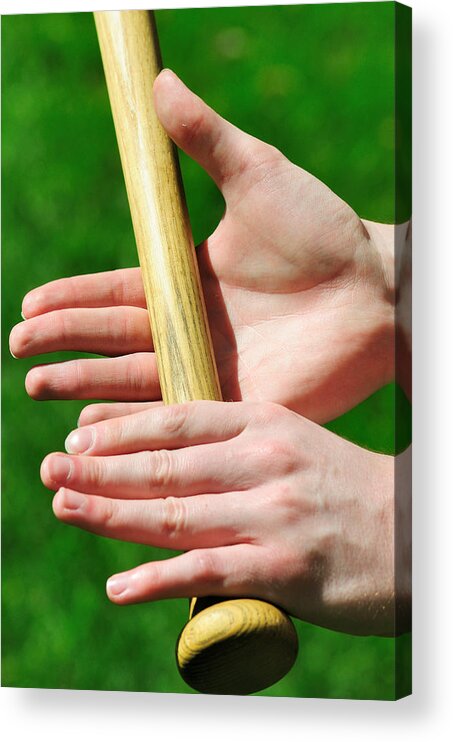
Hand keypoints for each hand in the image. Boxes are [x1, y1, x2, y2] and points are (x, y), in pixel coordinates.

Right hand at [10, 70, 393, 422]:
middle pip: (114, 340)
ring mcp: (214, 366)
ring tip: (40, 389)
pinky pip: (180, 414)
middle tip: (21, 354)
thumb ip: (205, 138)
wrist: (379, 289)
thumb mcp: (256, 175)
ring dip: (89, 388)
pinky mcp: (239, 401)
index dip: (72, 300)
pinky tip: (100, 429)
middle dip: (65, 347)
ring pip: (137, 380)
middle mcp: (194, 326)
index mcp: (189, 279)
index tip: (30, 307)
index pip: (116, 292)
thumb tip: (158, 83)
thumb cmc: (323, 230)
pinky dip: (140, 422)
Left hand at [40, 400, 399, 635]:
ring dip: (111, 515)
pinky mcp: (283, 569)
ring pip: (174, 514)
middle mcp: (264, 462)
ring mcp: (272, 514)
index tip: (79, 437)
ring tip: (66, 509)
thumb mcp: (293, 446)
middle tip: (52, 471)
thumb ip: (236, 452)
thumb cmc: (346, 488)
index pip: (178, 419)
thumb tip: (170, 466)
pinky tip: (120, 587)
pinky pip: (206, 572)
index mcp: (266, 425)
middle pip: (165, 465)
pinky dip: (157, 580)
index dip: (122, 428)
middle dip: (101, 469)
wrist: (414, 529)